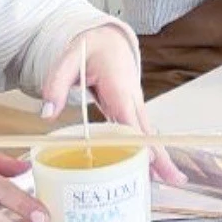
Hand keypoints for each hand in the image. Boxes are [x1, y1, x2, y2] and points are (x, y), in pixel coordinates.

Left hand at [41, 24, 184, 185]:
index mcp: (118, 85)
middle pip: (147, 131)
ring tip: (170, 181)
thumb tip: (47, 114)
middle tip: (174, 179)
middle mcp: (132, 97)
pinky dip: (149, 151)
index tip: (149, 159)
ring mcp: (134, 105)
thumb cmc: (91, 48)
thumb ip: (55, 85)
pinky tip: (151, 170)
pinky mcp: (131, 111)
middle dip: (160, 155)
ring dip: (159, 157)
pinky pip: (141, 133)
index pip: (130, 117)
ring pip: (148, 134)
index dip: (138, 140)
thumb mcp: (67, 60)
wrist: (109, 39)